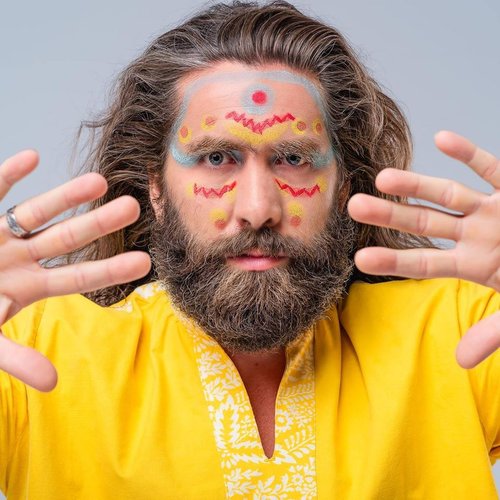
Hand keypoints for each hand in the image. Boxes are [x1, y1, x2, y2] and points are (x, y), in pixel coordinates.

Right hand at [0, 150, 150, 390]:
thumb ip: (15, 359)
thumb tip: (53, 383)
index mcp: (29, 286)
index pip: (78, 278)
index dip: (109, 270)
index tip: (145, 261)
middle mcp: (21, 257)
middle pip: (66, 239)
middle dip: (99, 224)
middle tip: (134, 207)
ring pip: (37, 213)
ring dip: (66, 196)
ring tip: (100, 182)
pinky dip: (7, 175)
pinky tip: (32, 157)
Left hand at [347, 131, 498, 368]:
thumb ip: (492, 333)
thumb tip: (461, 361)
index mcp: (473, 264)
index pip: (424, 263)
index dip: (393, 261)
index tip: (359, 258)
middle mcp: (476, 235)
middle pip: (425, 224)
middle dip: (391, 215)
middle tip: (354, 206)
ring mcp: (493, 211)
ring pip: (449, 194)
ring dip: (417, 184)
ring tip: (383, 176)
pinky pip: (493, 169)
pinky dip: (470, 155)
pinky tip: (441, 139)